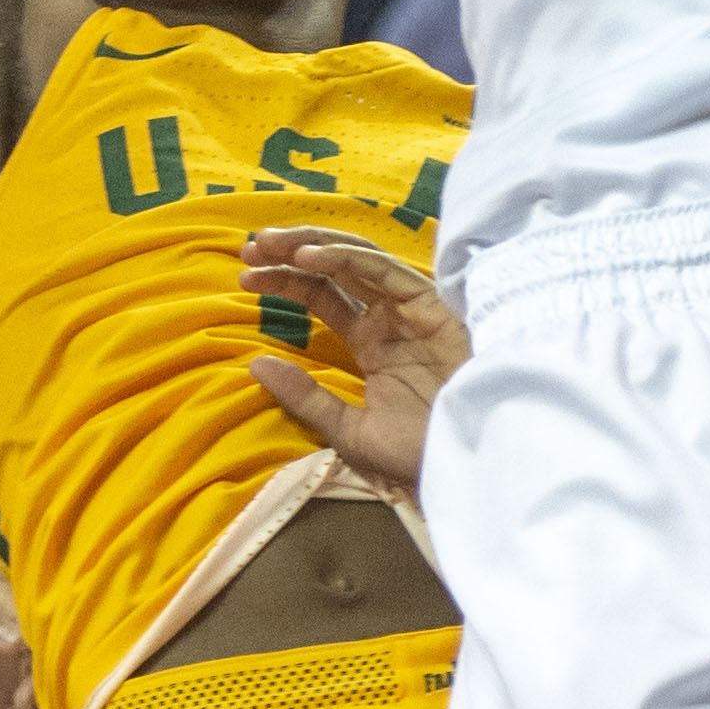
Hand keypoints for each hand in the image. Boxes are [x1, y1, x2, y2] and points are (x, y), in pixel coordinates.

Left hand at [240, 228, 471, 490]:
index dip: (284, 279)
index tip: (245, 277)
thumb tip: (255, 363)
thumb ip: (306, 398)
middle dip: (292, 251)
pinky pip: (385, 270)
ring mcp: (411, 308)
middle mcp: (389, 316)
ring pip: (357, 258)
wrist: (465, 464)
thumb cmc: (418, 453)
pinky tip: (309, 258)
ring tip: (268, 244)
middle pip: (335, 268)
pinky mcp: (431, 306)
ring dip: (312, 245)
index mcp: (371, 339)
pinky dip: (346, 258)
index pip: (322, 294)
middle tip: (249, 247)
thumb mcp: (348, 430)